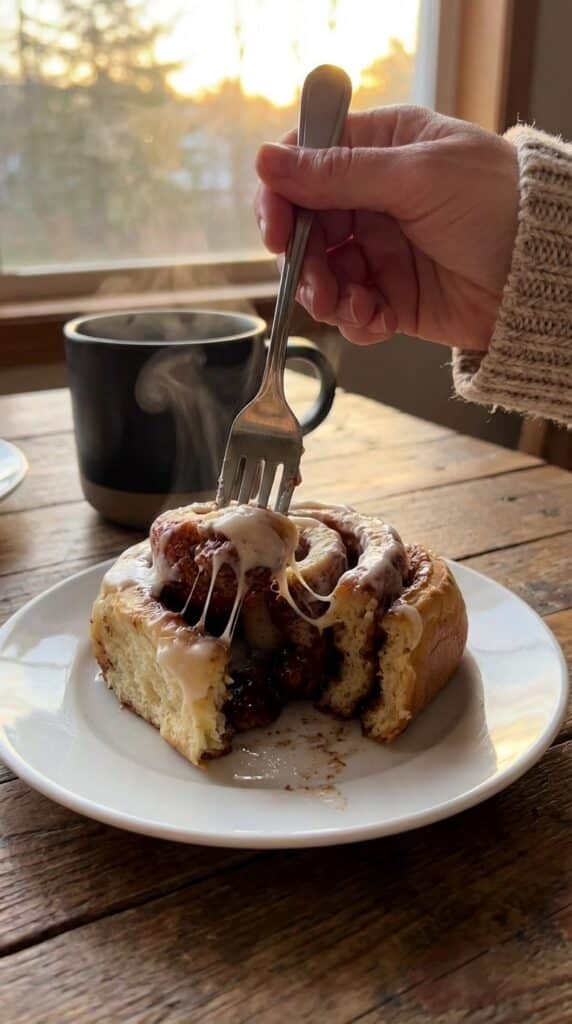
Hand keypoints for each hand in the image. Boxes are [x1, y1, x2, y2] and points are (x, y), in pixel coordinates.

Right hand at [254, 106, 518, 350]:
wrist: (541, 278)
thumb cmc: (497, 206)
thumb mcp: (416, 177)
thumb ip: (339, 174)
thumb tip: (265, 161)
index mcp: (382, 149)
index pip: (307, 161)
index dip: (282, 194)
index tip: (275, 230)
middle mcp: (375, 198)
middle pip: (306, 227)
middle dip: (303, 261)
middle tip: (317, 286)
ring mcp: (381, 250)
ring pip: (322, 275)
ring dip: (326, 297)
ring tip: (352, 307)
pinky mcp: (392, 296)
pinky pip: (351, 311)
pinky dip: (356, 321)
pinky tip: (380, 321)